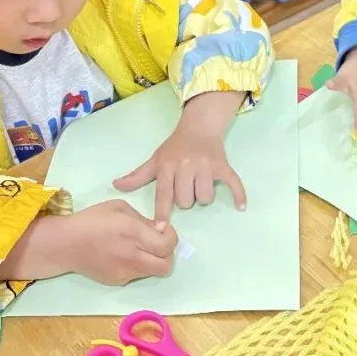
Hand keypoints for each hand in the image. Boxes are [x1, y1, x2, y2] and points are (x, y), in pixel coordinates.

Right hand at [0, 202, 177, 285]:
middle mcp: (132, 256)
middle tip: (157, 243)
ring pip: (153, 272)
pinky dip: (138, 266)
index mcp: (132, 233)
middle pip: (166, 265)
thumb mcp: (119, 207)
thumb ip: (143, 219)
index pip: (167, 245)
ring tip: (139, 248)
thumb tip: (159, 230)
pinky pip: (137, 275)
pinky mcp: (117, 281)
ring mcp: (124, 272)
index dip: (171, 238)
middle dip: (168, 254)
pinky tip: (124, 256)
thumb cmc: (92, 220)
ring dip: (154, 260)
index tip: (162, 230)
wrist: (65, 244)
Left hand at [114, 91, 247, 221]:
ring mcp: (206, 166)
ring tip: (200, 184)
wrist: (199, 126)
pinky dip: (238, 194)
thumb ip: (137, 175)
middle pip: (186, 201)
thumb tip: (116, 185)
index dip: (162, 212)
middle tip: (186, 187)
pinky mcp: (222, 166)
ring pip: (205, 197)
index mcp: (168, 166)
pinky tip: (240, 206)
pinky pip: (232, 182)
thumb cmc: (175, 147)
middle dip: (186, 199)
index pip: (164, 194)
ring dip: (203, 196)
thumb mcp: (156, 159)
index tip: (161, 229)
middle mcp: (186, 166)